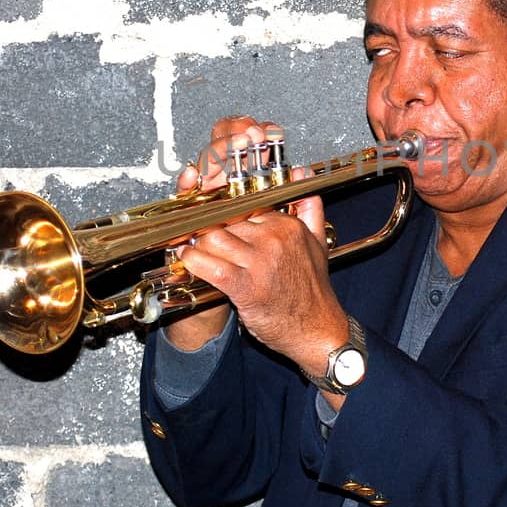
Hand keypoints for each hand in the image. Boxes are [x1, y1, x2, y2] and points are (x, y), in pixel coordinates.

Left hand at [163, 118, 342, 373]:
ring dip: (197, 245)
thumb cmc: (313, 291)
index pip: (243, 206)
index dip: (223, 213)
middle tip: (193, 232)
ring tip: (191, 248)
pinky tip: (188, 261)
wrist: (318, 331)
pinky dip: (193, 262)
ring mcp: (258, 262)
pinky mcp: (244, 286)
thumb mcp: (318, 243)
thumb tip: (302, 176)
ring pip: (212, 239)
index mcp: (287, 225)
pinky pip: (208, 265)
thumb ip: (308, 208)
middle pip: (224, 222)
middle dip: (208, 228)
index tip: (211, 216)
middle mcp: (273, 239)